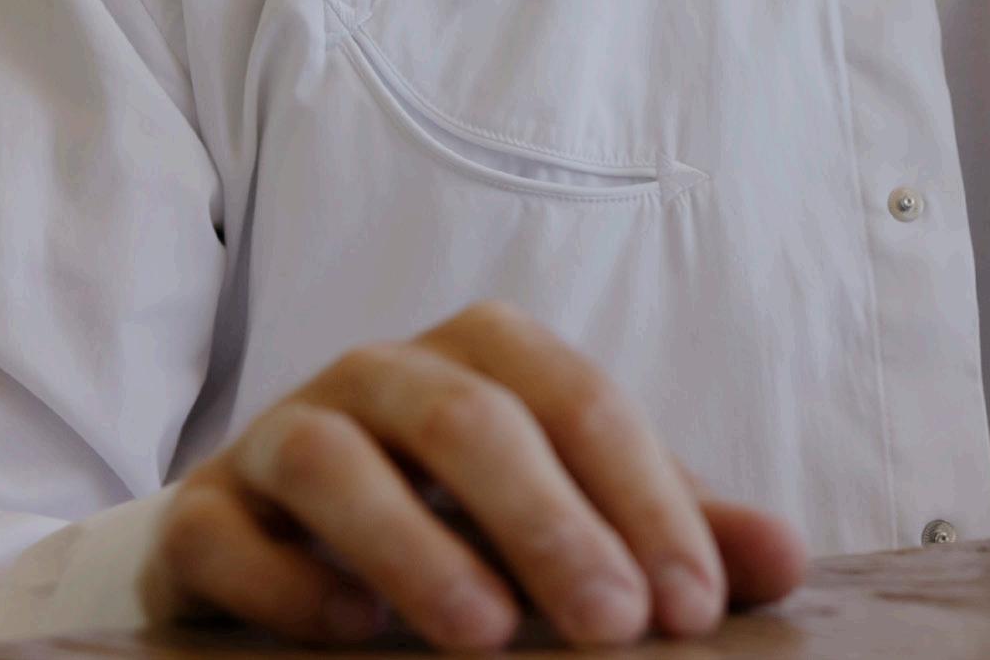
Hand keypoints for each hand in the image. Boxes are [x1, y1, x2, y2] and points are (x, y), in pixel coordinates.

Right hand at [137, 298, 807, 648]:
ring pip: (338, 458)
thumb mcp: (570, 516)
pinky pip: (228, 531)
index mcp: (485, 357)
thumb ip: (671, 529)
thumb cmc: (453, 519)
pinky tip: (349, 631)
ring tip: (484, 636)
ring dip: (416, 543)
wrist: (270, 541)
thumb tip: (789, 558)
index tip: (692, 607)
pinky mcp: (201, 514)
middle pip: (469, 417)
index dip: (644, 497)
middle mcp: (384, 373)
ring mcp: (282, 434)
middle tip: (616, 627)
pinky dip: (289, 578)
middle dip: (549, 522)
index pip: (579, 403)